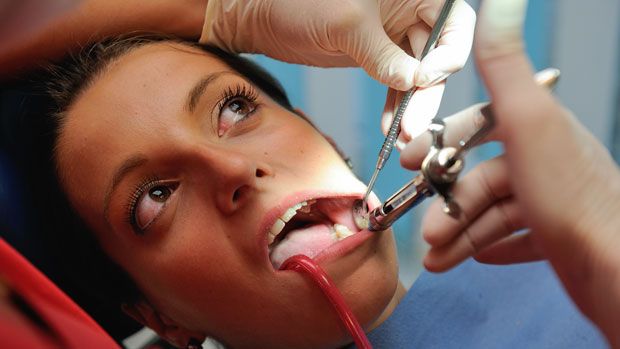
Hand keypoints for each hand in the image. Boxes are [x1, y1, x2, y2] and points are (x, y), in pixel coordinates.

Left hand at [200, 0, 475, 140]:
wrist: (263, 16)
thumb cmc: (299, 2)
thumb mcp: (346, 25)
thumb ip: (383, 54)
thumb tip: (416, 82)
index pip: (454, 20)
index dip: (450, 51)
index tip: (428, 77)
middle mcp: (409, 9)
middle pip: (438, 53)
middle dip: (427, 92)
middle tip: (413, 125)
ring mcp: (394, 35)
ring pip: (418, 75)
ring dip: (412, 106)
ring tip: (402, 136)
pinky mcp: (378, 55)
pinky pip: (397, 84)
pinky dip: (395, 106)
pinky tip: (391, 127)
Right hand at [401, 0, 619, 344]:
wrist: (616, 271)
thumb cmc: (570, 197)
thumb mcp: (527, 121)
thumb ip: (502, 66)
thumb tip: (498, 2)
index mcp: (541, 129)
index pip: (482, 125)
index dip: (444, 141)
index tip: (411, 162)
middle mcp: (550, 161)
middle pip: (484, 178)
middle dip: (449, 205)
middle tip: (427, 232)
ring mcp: (556, 201)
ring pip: (496, 213)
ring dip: (461, 234)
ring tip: (437, 258)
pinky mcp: (559, 237)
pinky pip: (517, 238)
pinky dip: (492, 246)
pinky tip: (475, 256)